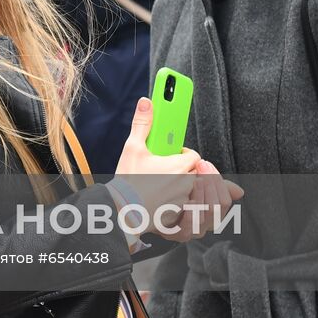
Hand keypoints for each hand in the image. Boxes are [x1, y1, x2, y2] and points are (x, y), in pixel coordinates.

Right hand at [114, 97, 199, 236]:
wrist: (123, 211)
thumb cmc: (128, 182)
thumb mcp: (133, 148)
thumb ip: (143, 124)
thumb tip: (146, 103)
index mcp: (179, 166)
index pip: (194, 156)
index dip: (184, 153)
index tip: (172, 154)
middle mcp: (186, 184)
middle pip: (194, 172)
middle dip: (182, 169)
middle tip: (164, 168)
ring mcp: (183, 200)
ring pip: (190, 189)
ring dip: (180, 185)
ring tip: (160, 184)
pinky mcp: (178, 213)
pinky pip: (184, 205)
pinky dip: (175, 201)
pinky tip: (159, 199)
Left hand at [160, 158, 243, 243]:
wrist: (149, 210)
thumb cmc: (175, 194)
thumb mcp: (197, 187)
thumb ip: (216, 186)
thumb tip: (240, 192)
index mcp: (213, 214)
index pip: (224, 201)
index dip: (218, 181)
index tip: (206, 163)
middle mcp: (204, 225)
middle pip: (216, 208)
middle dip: (210, 184)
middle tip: (200, 166)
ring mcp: (191, 232)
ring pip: (204, 218)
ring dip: (201, 196)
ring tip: (195, 180)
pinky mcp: (175, 236)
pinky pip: (186, 230)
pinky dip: (188, 216)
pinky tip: (186, 201)